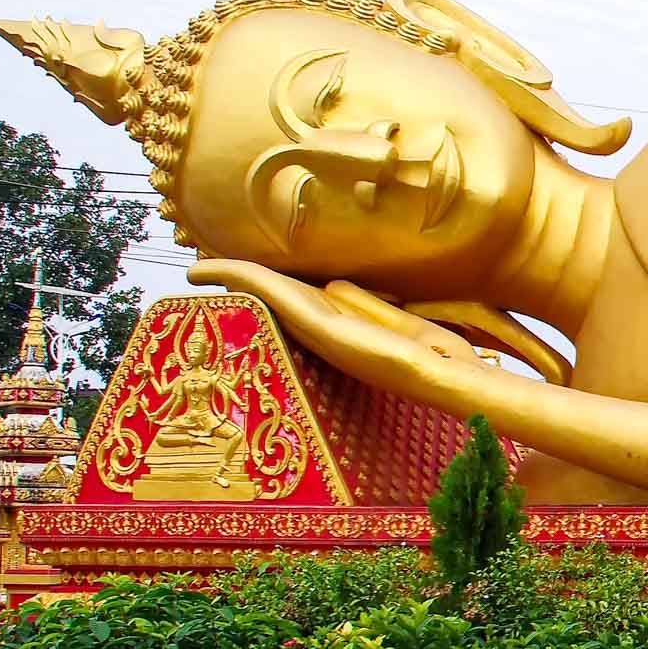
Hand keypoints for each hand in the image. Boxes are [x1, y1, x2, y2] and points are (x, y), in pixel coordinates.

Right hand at [187, 260, 485, 403]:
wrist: (451, 378)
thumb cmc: (432, 355)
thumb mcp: (396, 321)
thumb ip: (362, 303)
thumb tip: (328, 283)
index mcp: (337, 332)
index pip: (290, 302)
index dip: (259, 285)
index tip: (229, 273)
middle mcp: (321, 336)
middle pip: (270, 302)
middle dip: (234, 285)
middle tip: (196, 271)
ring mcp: (320, 336)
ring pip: (268, 299)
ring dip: (233, 281)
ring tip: (198, 270)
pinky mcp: (326, 332)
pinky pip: (282, 299)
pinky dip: (252, 282)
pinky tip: (226, 272)